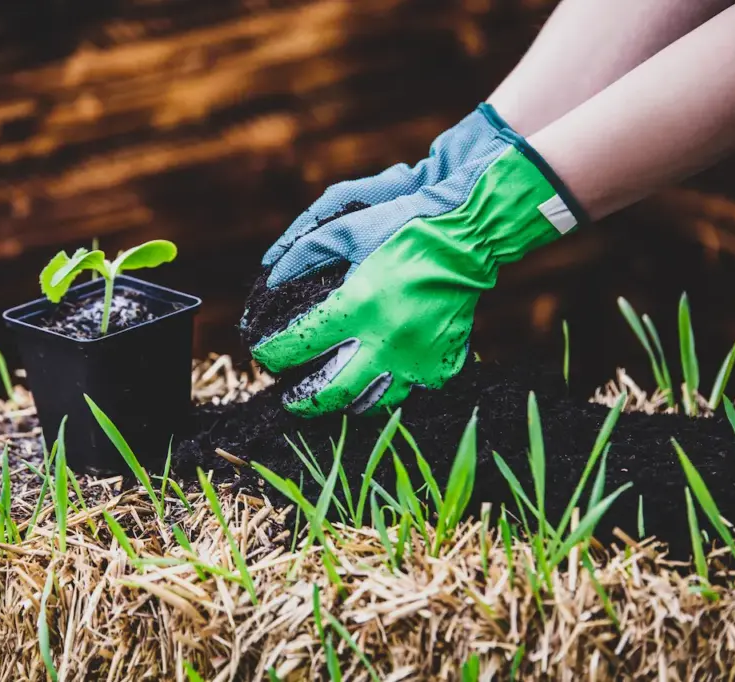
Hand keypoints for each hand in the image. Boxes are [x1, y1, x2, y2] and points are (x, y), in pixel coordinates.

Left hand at [251, 118, 586, 416]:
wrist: (471, 234)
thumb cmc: (405, 226)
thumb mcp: (346, 229)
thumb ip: (303, 254)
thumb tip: (271, 278)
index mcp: (360, 303)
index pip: (299, 345)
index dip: (271, 353)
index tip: (263, 353)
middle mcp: (388, 339)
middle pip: (330, 393)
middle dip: (300, 400)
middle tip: (288, 397)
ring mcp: (418, 357)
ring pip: (369, 403)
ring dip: (342, 402)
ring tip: (327, 395)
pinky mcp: (442, 364)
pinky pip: (407, 393)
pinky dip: (384, 391)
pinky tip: (371, 382)